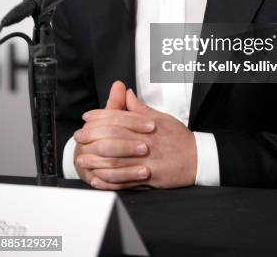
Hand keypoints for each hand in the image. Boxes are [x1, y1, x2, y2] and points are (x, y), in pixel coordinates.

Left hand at [76, 86, 196, 189]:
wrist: (197, 159)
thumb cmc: (179, 138)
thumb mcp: (161, 117)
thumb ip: (141, 108)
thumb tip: (127, 94)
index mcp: (147, 126)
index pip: (118, 118)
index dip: (100, 116)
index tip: (87, 117)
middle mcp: (145, 143)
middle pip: (112, 138)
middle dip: (92, 137)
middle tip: (78, 136)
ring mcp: (146, 162)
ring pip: (115, 161)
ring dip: (96, 160)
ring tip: (81, 158)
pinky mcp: (148, 179)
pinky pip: (124, 181)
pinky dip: (108, 181)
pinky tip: (97, 178)